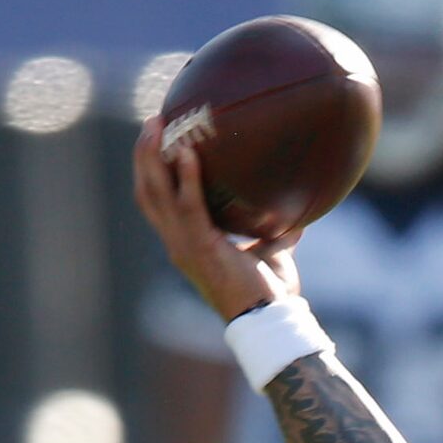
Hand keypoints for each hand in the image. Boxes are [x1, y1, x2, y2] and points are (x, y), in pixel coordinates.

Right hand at [130, 117, 298, 322]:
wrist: (271, 320)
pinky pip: (188, 207)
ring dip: (155, 157)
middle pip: (146, 191)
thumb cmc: (272, 293)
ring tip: (159, 125)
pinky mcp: (200, 248)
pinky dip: (187, 179)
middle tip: (153, 122)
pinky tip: (190, 153)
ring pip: (156, 194)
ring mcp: (185, 246)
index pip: (157, 202)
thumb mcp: (272, 254)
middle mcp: (177, 243)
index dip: (151, 171)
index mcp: (186, 244)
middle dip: (144, 155)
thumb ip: (275, 232)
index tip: (158, 140)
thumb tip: (298, 213)